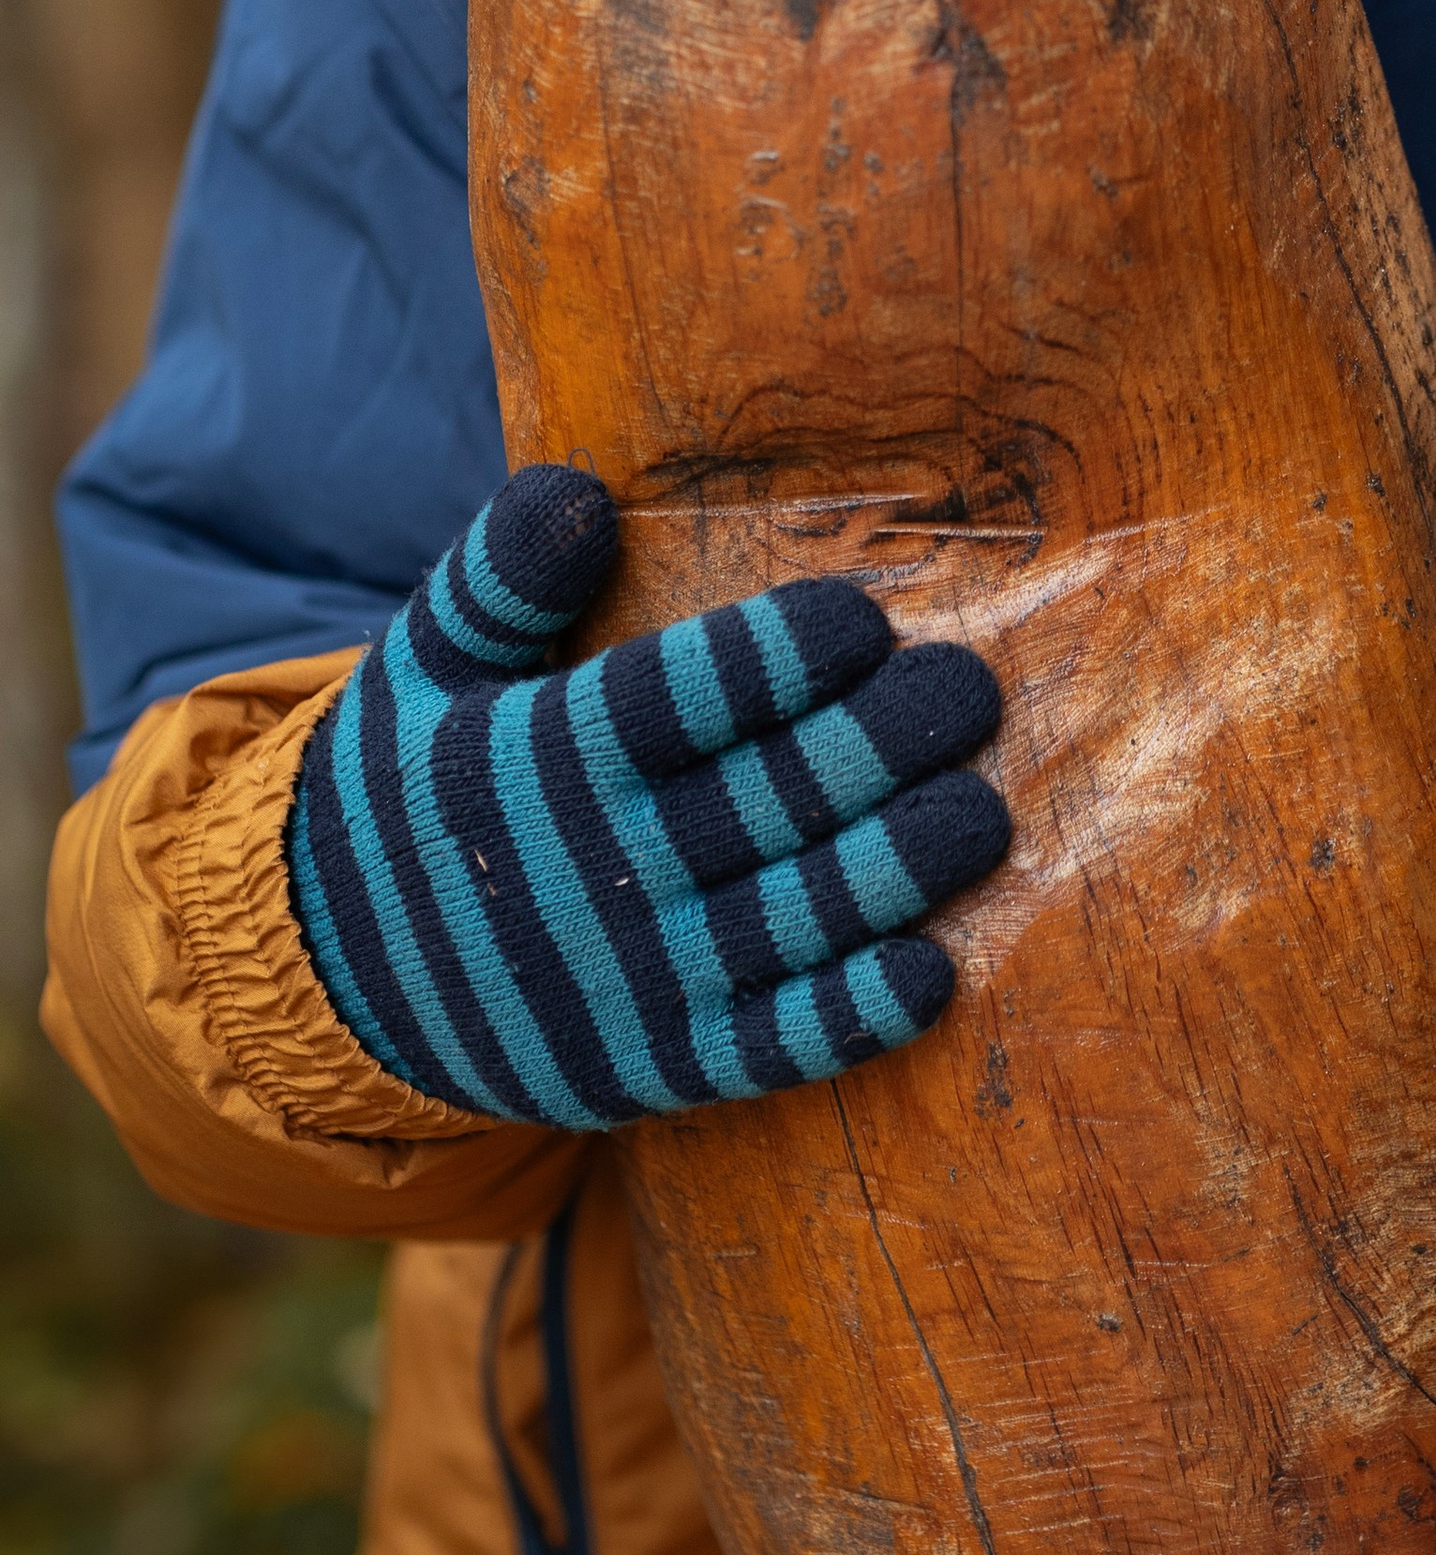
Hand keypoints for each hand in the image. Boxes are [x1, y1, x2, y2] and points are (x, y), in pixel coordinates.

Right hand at [287, 464, 1008, 1125]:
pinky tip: (932, 970)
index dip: (778, 656)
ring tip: (982, 812)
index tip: (864, 619)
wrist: (333, 983)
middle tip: (970, 691)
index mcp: (541, 759)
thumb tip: (574, 489)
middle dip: (879, 744)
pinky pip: (772, 1044)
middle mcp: (597, 871)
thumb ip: (499, 578)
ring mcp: (635, 978)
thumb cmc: (413, 790)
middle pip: (766, 799)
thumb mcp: (424, 669)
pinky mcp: (660, 1065)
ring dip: (897, 870)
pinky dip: (852, 1014)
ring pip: (792, 918)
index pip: (678, 698)